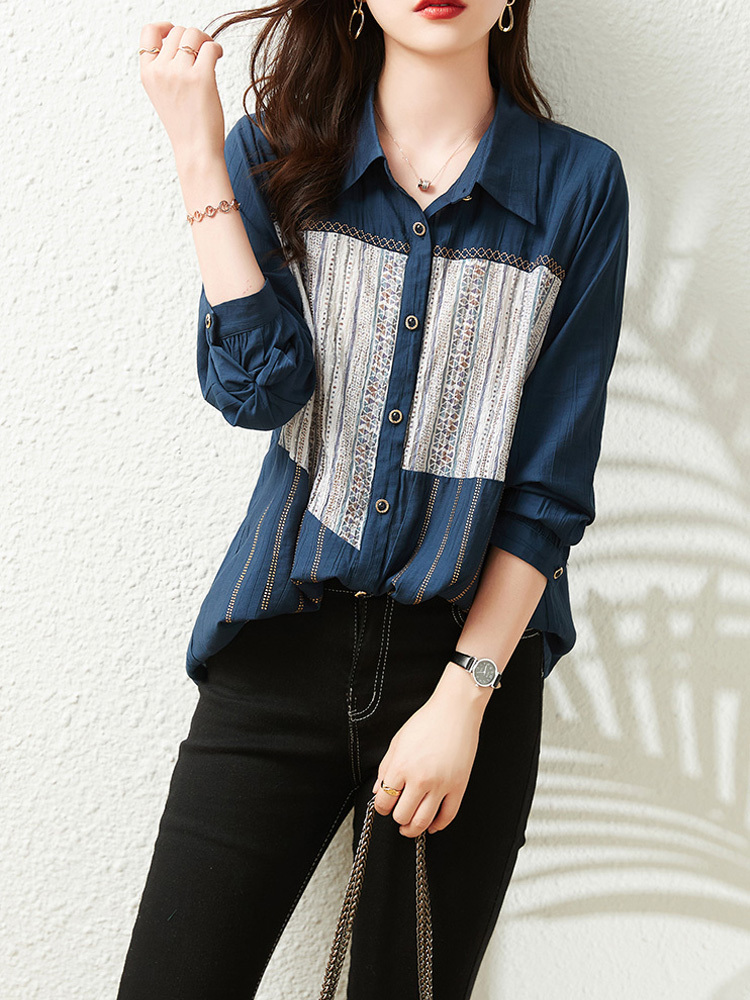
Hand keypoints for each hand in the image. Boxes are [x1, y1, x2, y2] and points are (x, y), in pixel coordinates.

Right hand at [138, 22, 225, 163]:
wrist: (195, 150)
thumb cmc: (185, 125)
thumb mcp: (163, 94)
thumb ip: (164, 69)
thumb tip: (182, 40)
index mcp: (147, 74)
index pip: (148, 33)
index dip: (165, 27)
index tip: (178, 35)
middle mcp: (160, 71)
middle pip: (177, 32)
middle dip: (192, 38)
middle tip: (202, 51)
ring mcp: (180, 73)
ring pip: (194, 35)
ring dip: (205, 40)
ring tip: (211, 53)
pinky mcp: (201, 78)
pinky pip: (210, 47)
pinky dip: (217, 48)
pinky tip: (218, 57)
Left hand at [370, 668, 483, 837]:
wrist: (455, 711)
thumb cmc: (427, 721)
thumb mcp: (398, 741)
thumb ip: (385, 768)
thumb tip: (378, 791)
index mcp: (402, 766)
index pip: (384, 801)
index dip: (382, 808)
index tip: (384, 806)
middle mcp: (420, 779)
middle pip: (402, 816)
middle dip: (397, 818)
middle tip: (397, 814)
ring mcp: (441, 785)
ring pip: (423, 821)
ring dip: (413, 828)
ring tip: (410, 826)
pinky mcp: (459, 786)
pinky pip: (447, 816)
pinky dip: (437, 825)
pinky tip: (432, 824)